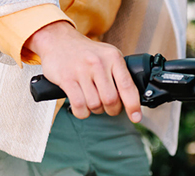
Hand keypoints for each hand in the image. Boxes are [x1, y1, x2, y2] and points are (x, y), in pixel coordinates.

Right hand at [25, 21, 141, 122]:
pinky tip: (82, 107)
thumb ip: (120, 75)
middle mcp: (98, 63)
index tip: (136, 117)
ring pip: (95, 104)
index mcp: (113, 58)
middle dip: (112, 109)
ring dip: (95, 109)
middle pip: (111, 100)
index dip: (133, 105)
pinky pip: (79, 105)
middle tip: (109, 107)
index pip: (127, 86)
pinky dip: (82, 112)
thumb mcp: (108, 56)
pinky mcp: (66, 79)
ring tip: (93, 101)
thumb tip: (133, 101)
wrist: (58, 40)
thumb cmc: (86, 53)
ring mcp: (81, 70)